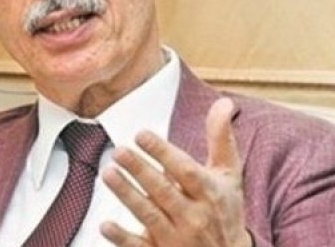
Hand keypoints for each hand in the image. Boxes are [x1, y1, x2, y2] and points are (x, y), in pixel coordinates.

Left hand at [100, 97, 251, 246]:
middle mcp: (195, 216)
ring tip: (108, 173)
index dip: (163, 152)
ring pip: (150, 216)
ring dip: (128, 195)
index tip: (141, 134)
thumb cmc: (225, 209)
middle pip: (164, 191)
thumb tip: (224, 102)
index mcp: (210, 193)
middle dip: (141, 170)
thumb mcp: (229, 175)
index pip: (186, 170)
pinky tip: (105, 225)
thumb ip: (221, 139)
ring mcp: (178, 238)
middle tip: (119, 151)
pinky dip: (123, 238)